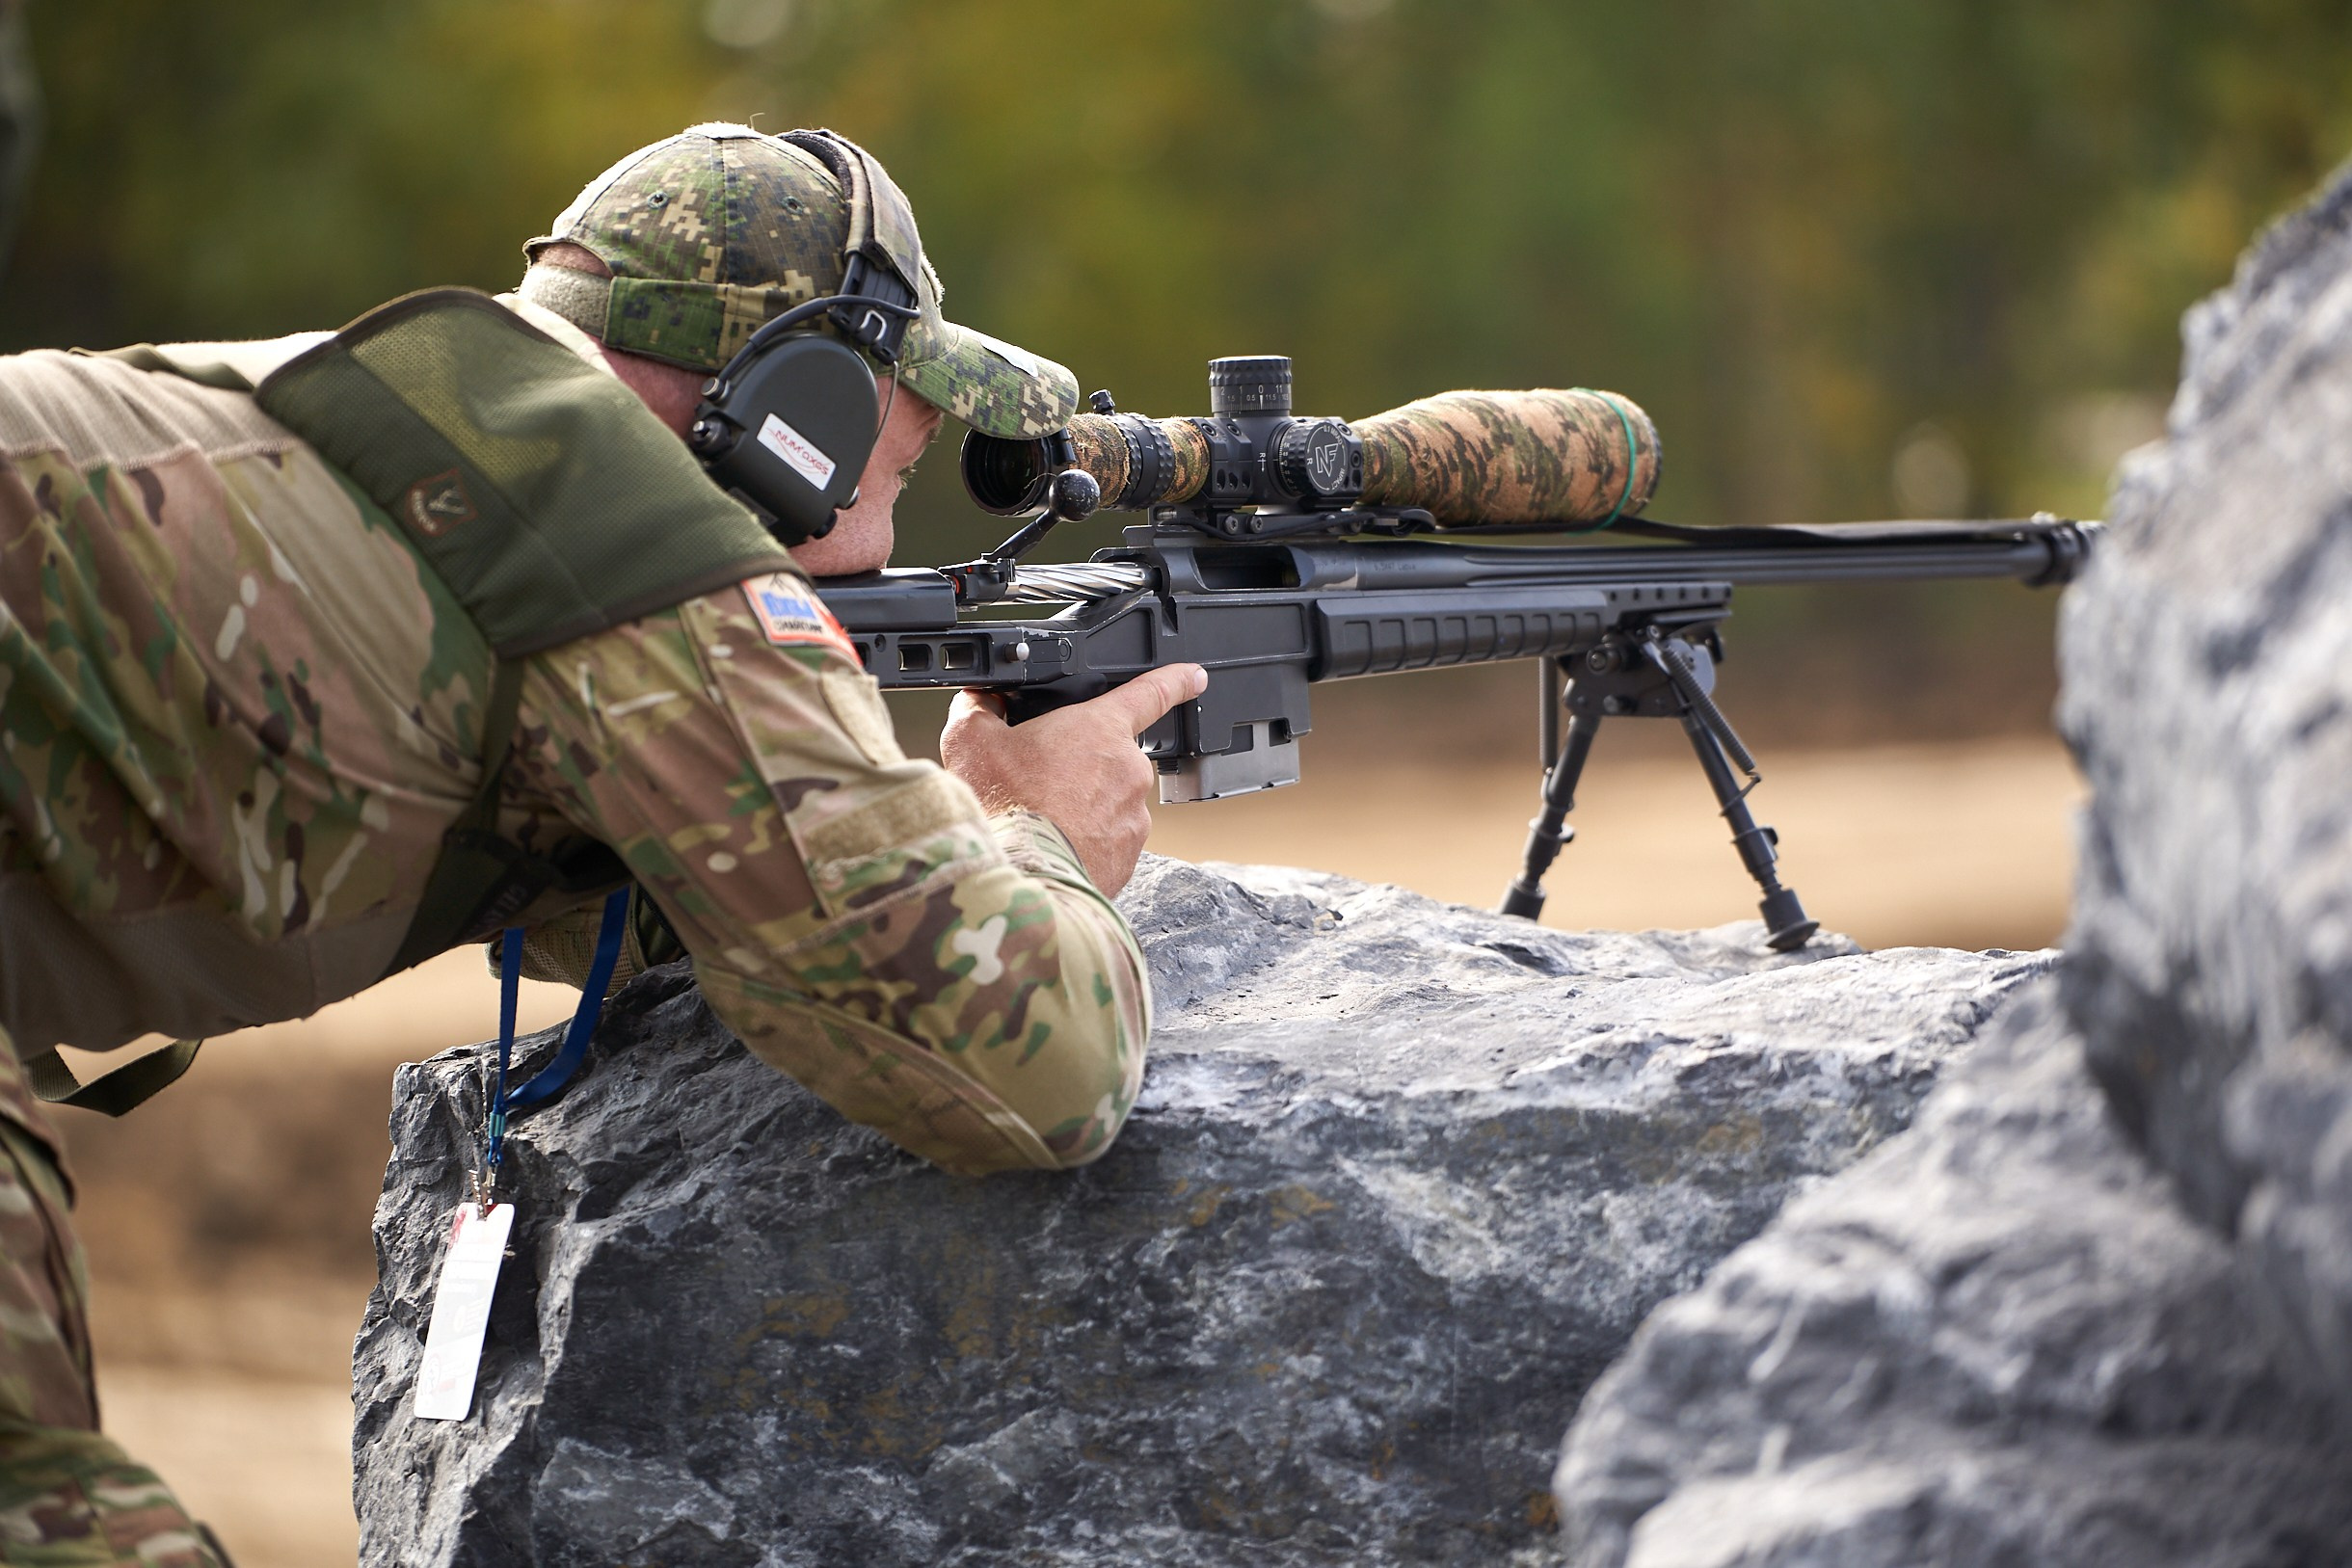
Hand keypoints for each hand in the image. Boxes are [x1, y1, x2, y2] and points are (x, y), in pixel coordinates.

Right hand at [941, 664, 1208, 896]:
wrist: (1020, 880)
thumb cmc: (1004, 807)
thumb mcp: (971, 741)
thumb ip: (979, 710)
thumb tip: (978, 703)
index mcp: (1101, 730)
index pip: (1149, 693)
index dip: (1174, 680)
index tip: (1193, 676)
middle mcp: (1129, 771)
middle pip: (1109, 758)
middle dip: (1078, 767)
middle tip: (1037, 783)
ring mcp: (1134, 818)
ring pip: (1107, 803)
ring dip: (1080, 808)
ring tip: (1039, 821)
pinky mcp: (1128, 859)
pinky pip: (1106, 842)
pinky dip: (1083, 843)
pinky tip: (1052, 847)